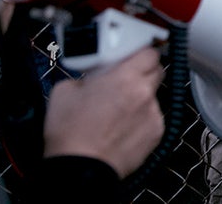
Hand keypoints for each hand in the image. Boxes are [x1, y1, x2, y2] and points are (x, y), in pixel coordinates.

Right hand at [43, 47, 164, 177]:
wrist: (80, 169)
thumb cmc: (71, 134)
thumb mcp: (65, 92)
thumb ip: (85, 77)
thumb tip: (90, 77)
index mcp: (125, 77)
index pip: (149, 52)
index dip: (141, 52)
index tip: (132, 55)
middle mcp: (144, 93)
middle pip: (156, 71)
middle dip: (142, 71)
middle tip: (125, 79)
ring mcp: (153, 114)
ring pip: (154, 96)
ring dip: (141, 97)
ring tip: (119, 110)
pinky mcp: (157, 134)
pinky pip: (153, 118)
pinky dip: (142, 119)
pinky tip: (123, 127)